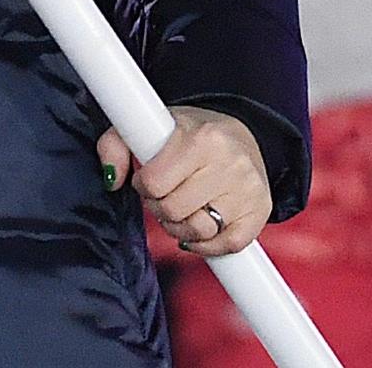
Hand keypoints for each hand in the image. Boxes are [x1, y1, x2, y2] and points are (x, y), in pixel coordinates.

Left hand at [100, 105, 270, 257]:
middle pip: (174, 210)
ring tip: (181, 210)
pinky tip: (200, 227)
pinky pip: (227, 246)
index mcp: (200, 138)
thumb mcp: (149, 126)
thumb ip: (115, 145)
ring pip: (199, 231)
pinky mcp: (260, 211)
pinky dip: (207, 245)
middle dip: (160, 208)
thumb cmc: (188, 134)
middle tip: (164, 196)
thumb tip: (111, 179)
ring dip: (181, 228)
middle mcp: (229, 162)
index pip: (154, 182)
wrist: (241, 134)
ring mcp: (248, 189)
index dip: (143, 187)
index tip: (147, 180)